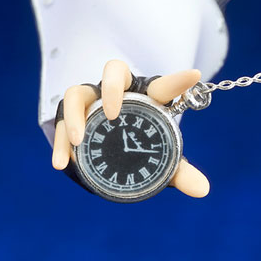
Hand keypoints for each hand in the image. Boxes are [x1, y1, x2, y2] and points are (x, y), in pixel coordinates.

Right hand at [51, 59, 210, 197]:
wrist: (110, 150)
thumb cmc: (141, 145)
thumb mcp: (160, 159)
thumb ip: (180, 172)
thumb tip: (202, 190)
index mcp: (148, 98)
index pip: (163, 86)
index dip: (177, 81)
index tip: (194, 75)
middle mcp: (119, 92)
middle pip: (114, 71)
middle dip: (111, 88)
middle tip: (110, 115)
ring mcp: (91, 101)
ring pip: (77, 93)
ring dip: (74, 116)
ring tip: (77, 142)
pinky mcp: (70, 116)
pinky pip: (58, 123)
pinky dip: (58, 144)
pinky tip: (61, 163)